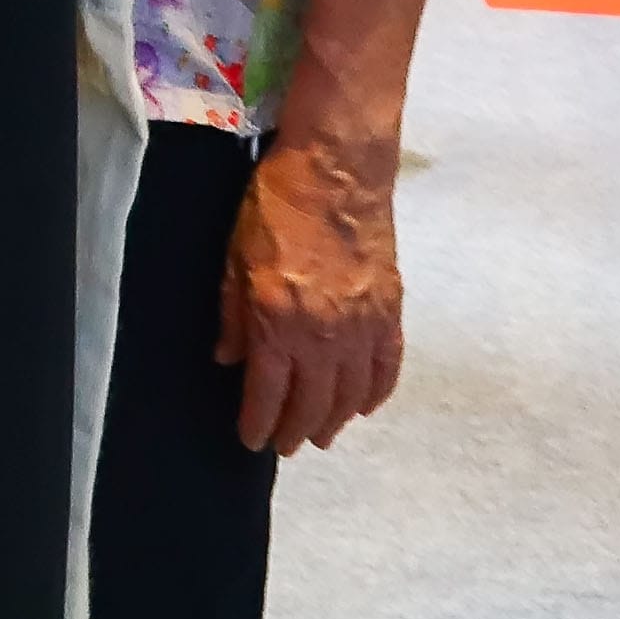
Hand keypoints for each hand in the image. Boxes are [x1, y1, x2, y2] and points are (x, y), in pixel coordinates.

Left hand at [221, 134, 405, 451]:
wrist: (337, 172)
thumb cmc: (274, 207)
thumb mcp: (234, 257)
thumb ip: (233, 314)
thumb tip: (228, 360)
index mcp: (279, 320)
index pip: (268, 392)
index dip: (259, 423)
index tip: (252, 442)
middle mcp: (325, 334)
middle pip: (313, 402)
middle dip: (296, 430)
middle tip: (286, 446)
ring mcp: (364, 326)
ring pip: (352, 394)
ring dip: (336, 419)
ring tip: (321, 434)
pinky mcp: (391, 312)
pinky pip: (387, 368)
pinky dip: (376, 393)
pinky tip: (364, 407)